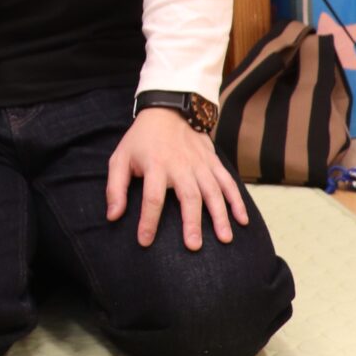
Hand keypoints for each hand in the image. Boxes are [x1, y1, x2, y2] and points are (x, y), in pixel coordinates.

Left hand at [106, 109, 249, 250]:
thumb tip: (113, 216)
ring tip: (224, 239)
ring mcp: (200, 164)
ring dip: (220, 215)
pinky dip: (237, 201)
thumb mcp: (120, 158)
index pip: (152, 197)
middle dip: (192, 222)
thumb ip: (115, 188)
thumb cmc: (141, 140)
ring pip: (213, 191)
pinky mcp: (213, 162)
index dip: (148, 221)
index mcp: (155, 165)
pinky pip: (228, 182)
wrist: (167, 109)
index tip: (145, 241)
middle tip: (194, 246)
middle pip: (188, 196)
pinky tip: (242, 220)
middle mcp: (180, 165)